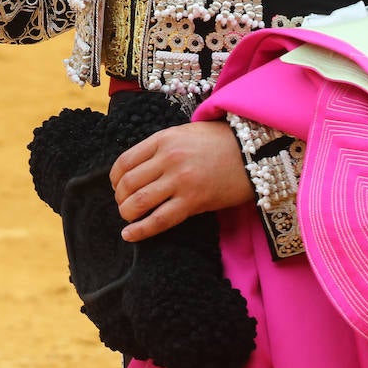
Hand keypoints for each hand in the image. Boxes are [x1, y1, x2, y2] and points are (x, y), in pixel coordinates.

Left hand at [110, 121, 253, 242]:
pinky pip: (159, 220)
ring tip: (129, 218)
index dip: (114, 179)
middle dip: (120, 199)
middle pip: (127, 183)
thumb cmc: (221, 141)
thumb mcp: (186, 133)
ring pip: (138, 202)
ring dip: (127, 214)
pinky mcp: (193, 201)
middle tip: (124, 205)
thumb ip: (162, 147)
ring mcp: (180, 180)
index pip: (124, 161)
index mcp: (164, 138)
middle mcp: (168, 158)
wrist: (254, 151)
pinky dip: (139, 231)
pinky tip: (130, 235)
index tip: (117, 187)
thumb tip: (139, 167)